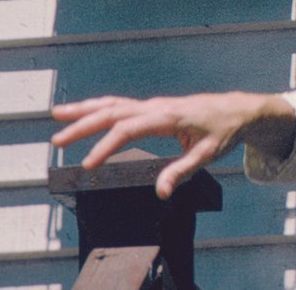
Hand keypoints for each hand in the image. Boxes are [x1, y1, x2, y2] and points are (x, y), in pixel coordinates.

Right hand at [50, 92, 294, 199]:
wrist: (239, 109)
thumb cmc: (225, 131)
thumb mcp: (209, 154)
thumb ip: (182, 171)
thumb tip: (160, 192)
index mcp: (169, 117)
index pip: (129, 129)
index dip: (106, 146)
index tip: (87, 165)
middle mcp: (157, 107)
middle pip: (114, 112)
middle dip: (84, 124)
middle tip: (58, 140)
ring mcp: (154, 105)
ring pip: (114, 103)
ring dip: (85, 110)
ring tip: (57, 115)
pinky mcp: (153, 108)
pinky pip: (121, 105)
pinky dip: (99, 107)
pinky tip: (83, 113)